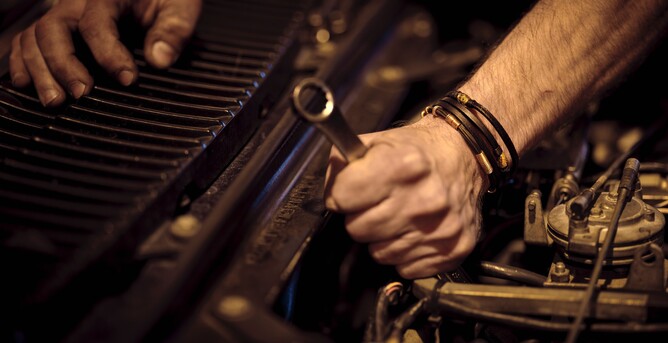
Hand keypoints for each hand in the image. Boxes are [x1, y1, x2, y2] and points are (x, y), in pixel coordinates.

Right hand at [9, 0, 201, 106]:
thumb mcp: (179, 7)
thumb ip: (173, 31)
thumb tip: (159, 59)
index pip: (97, 22)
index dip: (109, 54)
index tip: (128, 80)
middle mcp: (77, 2)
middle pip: (54, 28)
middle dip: (64, 64)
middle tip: (81, 94)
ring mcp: (64, 14)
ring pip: (35, 37)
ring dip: (40, 71)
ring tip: (55, 101)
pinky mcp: (59, 28)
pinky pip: (27, 40)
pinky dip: (22, 62)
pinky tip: (27, 84)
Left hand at [324, 116, 486, 278]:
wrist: (464, 156)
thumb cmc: (418, 151)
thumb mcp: (377, 141)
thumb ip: (343, 164)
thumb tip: (331, 196)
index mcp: (403, 166)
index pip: (342, 197)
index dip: (342, 194)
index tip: (352, 190)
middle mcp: (425, 199)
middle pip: (357, 229)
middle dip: (361, 217)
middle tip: (378, 203)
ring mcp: (441, 228)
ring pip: (379, 254)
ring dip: (383, 238)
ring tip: (398, 215)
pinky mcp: (453, 249)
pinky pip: (405, 267)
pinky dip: (405, 253)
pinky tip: (414, 230)